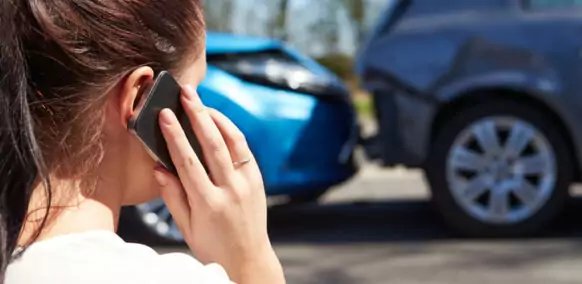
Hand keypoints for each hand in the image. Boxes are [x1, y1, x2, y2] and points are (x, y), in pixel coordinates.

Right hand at [152, 85, 284, 283]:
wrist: (248, 258)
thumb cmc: (212, 245)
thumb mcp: (186, 228)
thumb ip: (173, 197)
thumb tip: (159, 167)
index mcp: (208, 204)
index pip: (188, 162)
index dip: (175, 136)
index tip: (164, 115)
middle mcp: (231, 190)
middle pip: (213, 144)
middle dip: (197, 114)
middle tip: (186, 93)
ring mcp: (248, 183)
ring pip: (233, 141)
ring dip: (216, 117)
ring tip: (201, 101)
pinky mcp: (258, 180)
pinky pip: (244, 149)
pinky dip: (231, 131)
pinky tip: (218, 120)